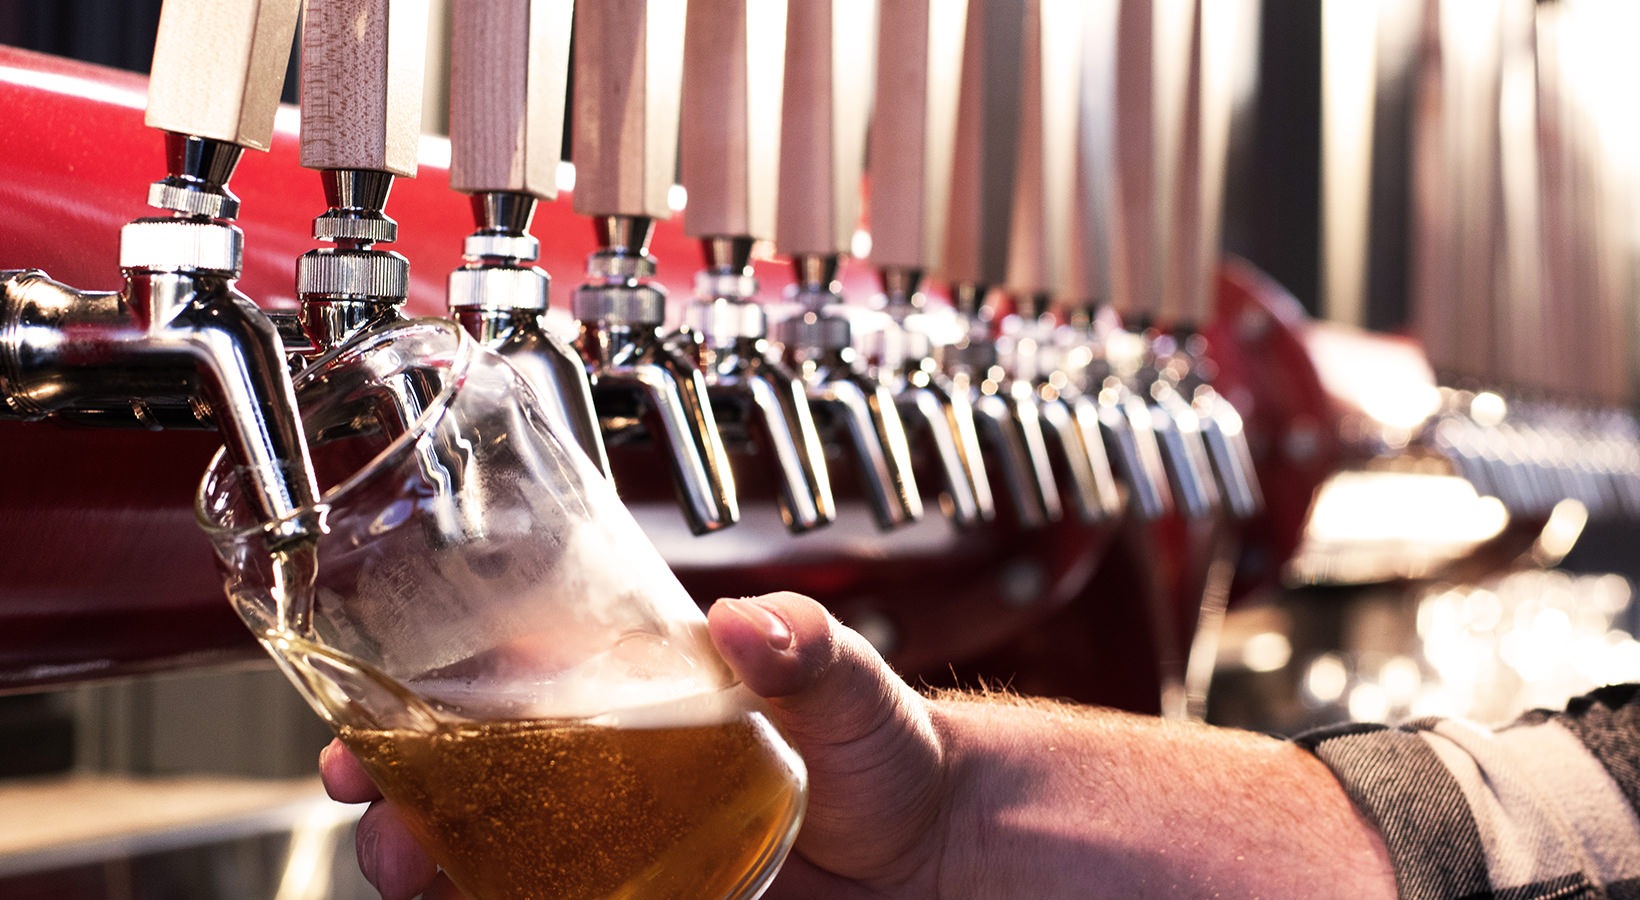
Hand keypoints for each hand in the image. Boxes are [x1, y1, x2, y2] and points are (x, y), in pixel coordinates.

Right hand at [318, 592, 951, 898]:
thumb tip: (755, 623)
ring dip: (442, 876)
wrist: (936, 853)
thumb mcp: (850, 683)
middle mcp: (611, 774)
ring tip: (428, 886)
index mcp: (636, 697)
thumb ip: (808, 649)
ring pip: (496, 865)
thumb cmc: (887, 750)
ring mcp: (621, 852)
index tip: (367, 737)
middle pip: (471, 789)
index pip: (501, 691)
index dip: (419, 711)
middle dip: (406, 809)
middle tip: (388, 832)